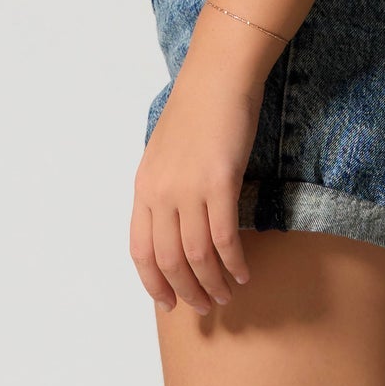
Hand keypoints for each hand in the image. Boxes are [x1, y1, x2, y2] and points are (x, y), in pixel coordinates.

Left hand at [129, 51, 260, 314]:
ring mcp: (189, 189)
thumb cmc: (196, 111)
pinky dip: (234, 263)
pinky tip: (244, 273)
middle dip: (187, 291)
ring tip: (228, 295)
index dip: (153, 283)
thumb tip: (172, 225)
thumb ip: (164, 188)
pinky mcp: (220, 183)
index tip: (169, 303)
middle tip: (206, 307)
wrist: (217, 78)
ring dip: (213, 282)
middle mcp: (161, 192)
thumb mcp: (165, 152)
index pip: (140, 251)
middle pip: (169, 260)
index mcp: (143, 186)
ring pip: (197, 255)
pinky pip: (224, 238)